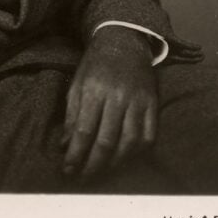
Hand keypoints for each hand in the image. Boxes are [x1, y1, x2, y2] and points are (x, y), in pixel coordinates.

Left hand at [62, 26, 157, 178]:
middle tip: (83, 178)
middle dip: (93, 165)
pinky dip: (138, 152)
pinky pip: (149, 135)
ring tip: (102, 172)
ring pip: (129, 142)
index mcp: (94, 89)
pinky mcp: (153, 103)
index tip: (68, 170)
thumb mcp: (77, 83)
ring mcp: (139, 100)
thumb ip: (71, 115)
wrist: (124, 40)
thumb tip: (64, 146)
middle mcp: (118, 96)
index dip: (76, 154)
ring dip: (115, 163)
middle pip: (106, 140)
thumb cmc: (96, 64)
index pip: (84, 130)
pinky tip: (125, 159)